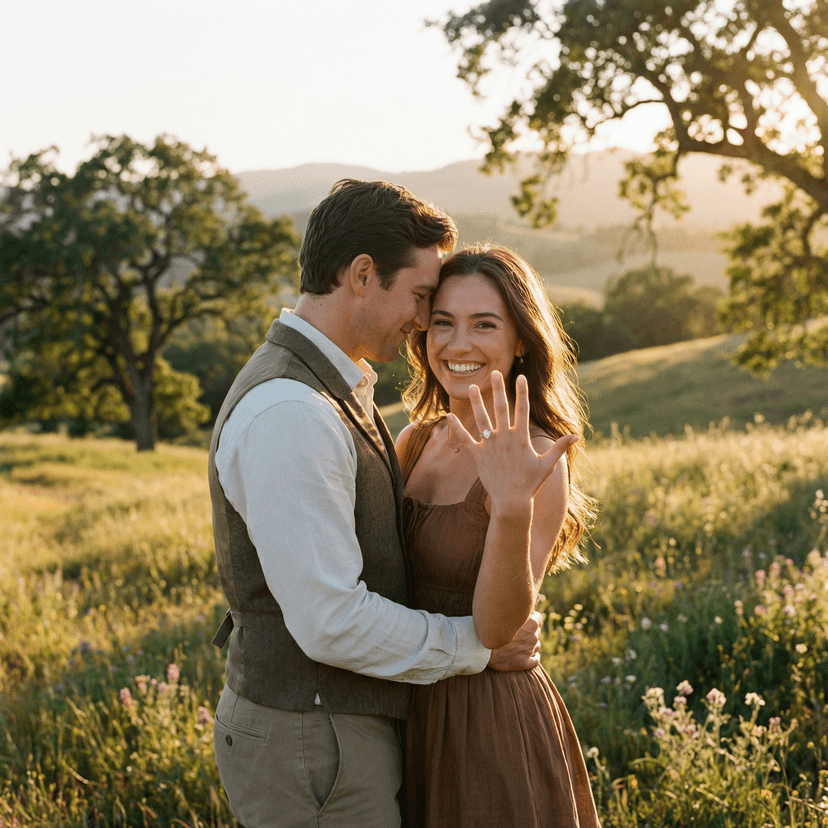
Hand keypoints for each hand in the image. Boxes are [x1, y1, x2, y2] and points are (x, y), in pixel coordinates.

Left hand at [446, 372, 576, 513]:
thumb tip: (576, 435)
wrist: (511, 501)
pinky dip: (456, 428)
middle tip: (495, 373)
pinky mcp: (477, 455)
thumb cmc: (530, 483)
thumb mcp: (548, 464)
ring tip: (471, 387)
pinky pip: (465, 439)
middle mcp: (504, 438)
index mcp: (521, 437)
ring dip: (476, 402)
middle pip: (501, 408)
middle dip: (498, 389)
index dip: (522, 392)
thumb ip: (559, 447)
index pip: (522, 409)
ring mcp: (490, 445)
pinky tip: (448, 416)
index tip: (521, 377)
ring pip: (481, 419)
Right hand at [487, 610, 542, 671]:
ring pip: (536, 645)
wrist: (481, 645)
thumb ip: (520, 606)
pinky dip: (533, 658)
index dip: (530, 618)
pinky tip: (527, 656)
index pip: (538, 618)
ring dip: (530, 644)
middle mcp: (533, 636)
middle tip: (516, 632)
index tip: (522, 620)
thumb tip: (533, 598)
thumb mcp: (506, 611)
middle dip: (529, 632)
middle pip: (536, 632)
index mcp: (531, 623)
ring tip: (517, 644)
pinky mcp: (524, 663)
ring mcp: (529, 650)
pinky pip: (535, 661)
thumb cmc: (491, 625)